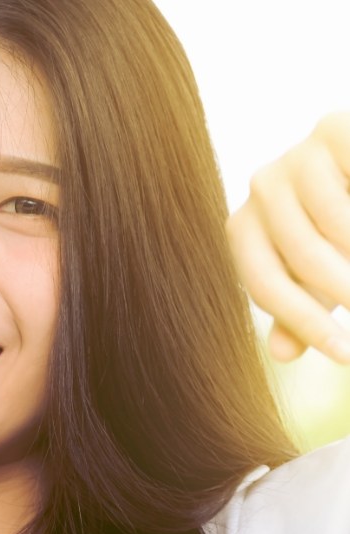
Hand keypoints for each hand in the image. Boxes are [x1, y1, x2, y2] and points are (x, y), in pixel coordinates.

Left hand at [227, 112, 349, 363]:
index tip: (346, 355)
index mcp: (245, 228)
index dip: (306, 324)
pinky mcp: (334, 127)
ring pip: (337, 224)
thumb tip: (280, 353)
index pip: (266, 284)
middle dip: (348, 294)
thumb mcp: (318, 270)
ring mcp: (297, 154)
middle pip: (305, 256)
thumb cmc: (337, 230)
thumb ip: (300, 307)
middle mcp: (261, 189)